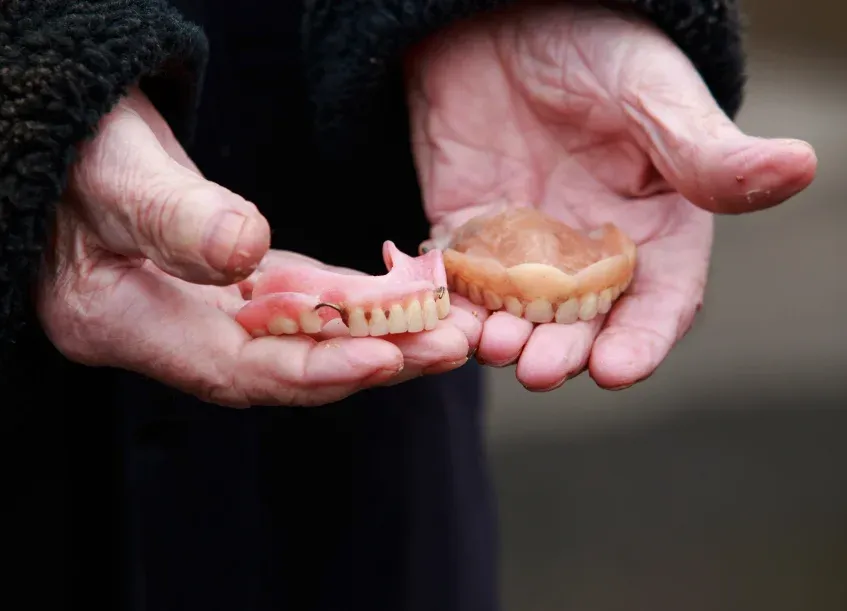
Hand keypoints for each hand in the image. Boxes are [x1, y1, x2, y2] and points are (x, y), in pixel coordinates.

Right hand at [38, 89, 475, 407]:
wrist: (67, 130)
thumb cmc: (71, 142)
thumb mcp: (112, 170)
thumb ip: (171, 216)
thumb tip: (244, 251)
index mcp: (124, 323)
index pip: (234, 369)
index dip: (314, 369)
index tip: (386, 358)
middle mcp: (172, 330)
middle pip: (284, 364)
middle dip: (370, 359)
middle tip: (449, 347)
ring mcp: (204, 308)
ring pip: (302, 335)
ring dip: (378, 333)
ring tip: (449, 328)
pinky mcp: (231, 279)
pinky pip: (300, 299)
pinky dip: (354, 301)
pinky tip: (407, 298)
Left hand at [406, 4, 815, 390]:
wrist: (501, 16)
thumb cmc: (594, 45)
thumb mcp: (653, 93)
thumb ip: (707, 149)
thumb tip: (798, 168)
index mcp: (652, 229)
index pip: (659, 301)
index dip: (642, 339)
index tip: (617, 370)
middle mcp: (589, 253)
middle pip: (582, 323)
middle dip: (563, 350)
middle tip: (538, 369)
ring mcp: (523, 248)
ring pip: (517, 314)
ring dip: (504, 339)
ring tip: (490, 347)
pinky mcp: (465, 234)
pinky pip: (457, 283)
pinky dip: (451, 307)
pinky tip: (440, 322)